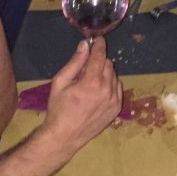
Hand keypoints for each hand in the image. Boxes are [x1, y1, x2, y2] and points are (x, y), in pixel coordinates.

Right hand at [43, 37, 122, 154]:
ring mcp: (114, 100)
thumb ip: (74, 62)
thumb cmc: (59, 108)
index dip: (99, 45)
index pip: (100, 55)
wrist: (65, 136)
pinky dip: (109, 85)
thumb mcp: (60, 82)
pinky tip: (97, 92)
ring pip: (113, 75)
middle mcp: (107, 89)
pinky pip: (117, 87)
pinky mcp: (117, 108)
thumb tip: (85, 45)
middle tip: (85, 69)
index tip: (98, 39)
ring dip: (104, 73)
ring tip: (89, 83)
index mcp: (92, 82)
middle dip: (98, 61)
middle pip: (108, 64)